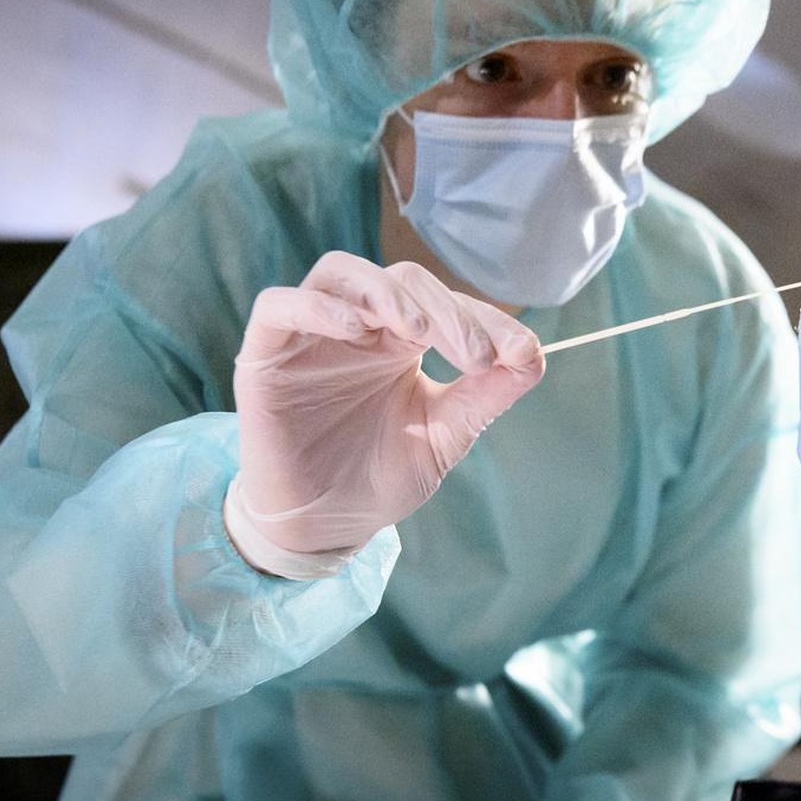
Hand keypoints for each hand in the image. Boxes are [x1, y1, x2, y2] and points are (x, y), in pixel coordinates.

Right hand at [227, 252, 543, 576]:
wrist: (326, 526)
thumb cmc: (381, 475)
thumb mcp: (445, 433)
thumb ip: (487, 393)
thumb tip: (535, 355)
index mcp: (400, 337)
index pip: (445, 302)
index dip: (486, 320)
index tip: (518, 353)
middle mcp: (358, 326)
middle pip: (402, 281)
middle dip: (447, 312)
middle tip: (475, 357)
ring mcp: (310, 334)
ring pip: (342, 274)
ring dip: (388, 294)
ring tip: (418, 331)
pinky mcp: (265, 355)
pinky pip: (279, 306)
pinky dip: (317, 307)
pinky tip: (358, 329)